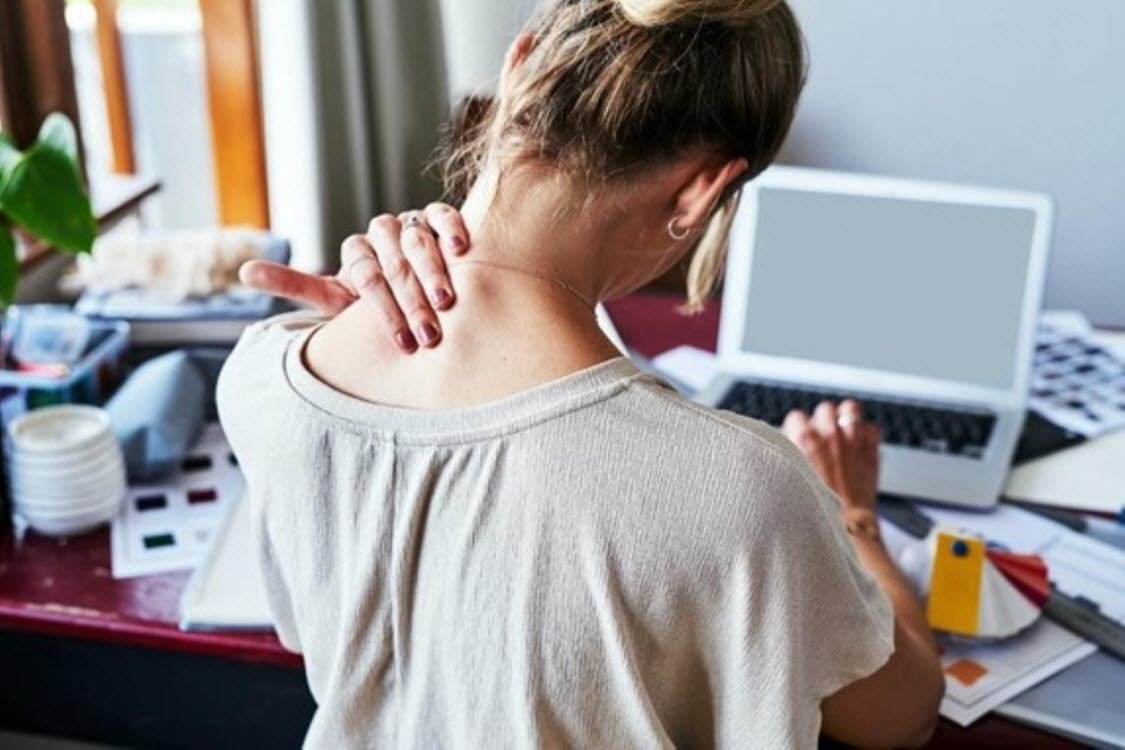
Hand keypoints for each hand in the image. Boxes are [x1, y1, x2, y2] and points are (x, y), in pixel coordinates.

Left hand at [239, 202, 469, 351]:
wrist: (415, 293)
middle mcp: (379, 233)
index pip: (365, 276)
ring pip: (416, 240)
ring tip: (447, 302)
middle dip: (411, 302)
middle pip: (393, 262)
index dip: (383, 310)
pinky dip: (451, 230)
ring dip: (433, 273)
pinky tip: (461, 251)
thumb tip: (243, 271)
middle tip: (428, 335)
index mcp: (355, 253)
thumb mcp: (334, 300)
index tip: (402, 342)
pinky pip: (442, 215)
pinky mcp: (436, 216)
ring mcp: (408, 223)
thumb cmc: (371, 306)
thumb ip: (295, 286)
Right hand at [782, 400, 880, 511]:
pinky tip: (860, 444)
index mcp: (805, 439)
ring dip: (845, 418)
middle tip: (821, 435)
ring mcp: (853, 441)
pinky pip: (871, 428)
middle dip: (822, 420)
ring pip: (850, 409)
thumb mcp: (789, 477)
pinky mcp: (872, 451)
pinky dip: (866, 434)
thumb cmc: (814, 506)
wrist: (844, 525)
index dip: (797, 428)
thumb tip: (788, 446)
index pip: (797, 417)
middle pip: (824, 408)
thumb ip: (789, 456)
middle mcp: (829, 435)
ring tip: (843, 429)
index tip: (798, 438)